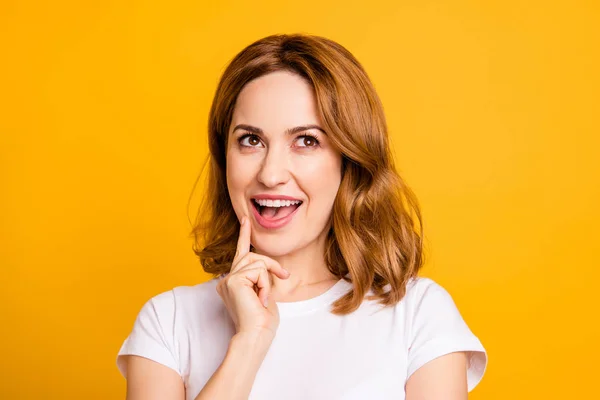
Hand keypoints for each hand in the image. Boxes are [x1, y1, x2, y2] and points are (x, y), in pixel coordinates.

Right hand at [215, 216, 290, 337]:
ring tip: (264, 297)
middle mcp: (226, 280)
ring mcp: (228, 279)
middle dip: (271, 265)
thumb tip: (265, 264)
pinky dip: (265, 284)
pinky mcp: (233, 280)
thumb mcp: (264, 292)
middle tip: (284, 276)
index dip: (243, 235)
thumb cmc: (262, 321)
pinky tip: (260, 299)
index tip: (245, 219)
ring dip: (268, 278)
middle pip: (252, 256)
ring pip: (257, 261)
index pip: (240, 255)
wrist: (256, 335)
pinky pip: (258, 270)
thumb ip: (261, 277)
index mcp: (233, 282)